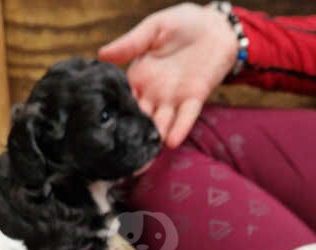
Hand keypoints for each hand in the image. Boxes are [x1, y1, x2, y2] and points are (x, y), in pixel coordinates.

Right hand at [99, 3, 237, 147]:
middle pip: (139, 120)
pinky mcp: (195, 97)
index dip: (113, 114)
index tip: (100, 131)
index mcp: (138, 77)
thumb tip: (100, 54)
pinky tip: (171, 142)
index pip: (122, 100)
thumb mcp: (153, 28)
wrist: (216, 26)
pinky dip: (180, 128)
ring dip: (153, 140)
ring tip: (143, 159)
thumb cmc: (183, 24)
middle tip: (117, 158)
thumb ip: (130, 43)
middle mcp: (153, 93)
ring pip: (161, 124)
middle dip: (130, 137)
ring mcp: (173, 98)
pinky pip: (186, 117)